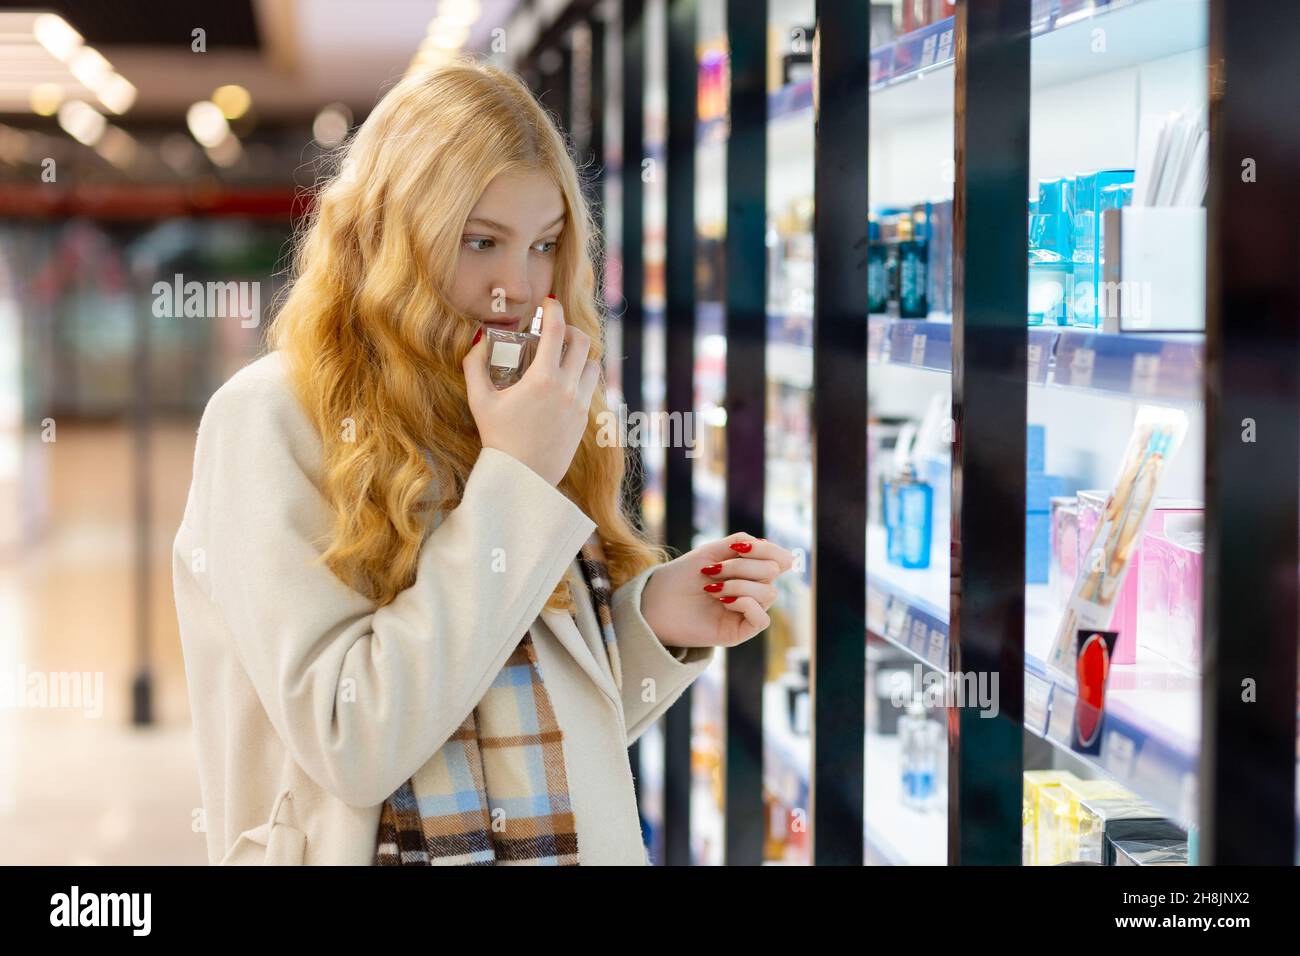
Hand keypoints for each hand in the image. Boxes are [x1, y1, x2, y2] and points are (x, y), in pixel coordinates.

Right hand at [462, 296, 599, 485]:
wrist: (523, 477)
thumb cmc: (498, 439)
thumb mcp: (480, 401)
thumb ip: (474, 366)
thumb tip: (477, 341)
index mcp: (543, 379)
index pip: (556, 330)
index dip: (554, 309)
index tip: (548, 303)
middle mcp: (567, 388)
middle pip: (582, 341)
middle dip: (569, 329)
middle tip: (554, 330)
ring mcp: (579, 404)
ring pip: (593, 363)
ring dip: (580, 353)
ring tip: (562, 356)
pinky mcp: (585, 419)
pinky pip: (591, 387)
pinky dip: (581, 376)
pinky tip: (566, 380)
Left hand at [640, 532, 795, 649]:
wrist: (655, 601)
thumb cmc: (681, 576)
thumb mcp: (712, 552)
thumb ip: (742, 544)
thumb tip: (780, 552)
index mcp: (748, 570)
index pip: (778, 559)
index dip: (768, 550)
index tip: (741, 547)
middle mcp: (752, 590)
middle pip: (772, 573)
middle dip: (742, 566)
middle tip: (712, 570)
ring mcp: (747, 612)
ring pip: (769, 594)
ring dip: (739, 584)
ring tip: (711, 588)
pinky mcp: (740, 632)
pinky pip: (762, 619)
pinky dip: (745, 603)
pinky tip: (724, 601)